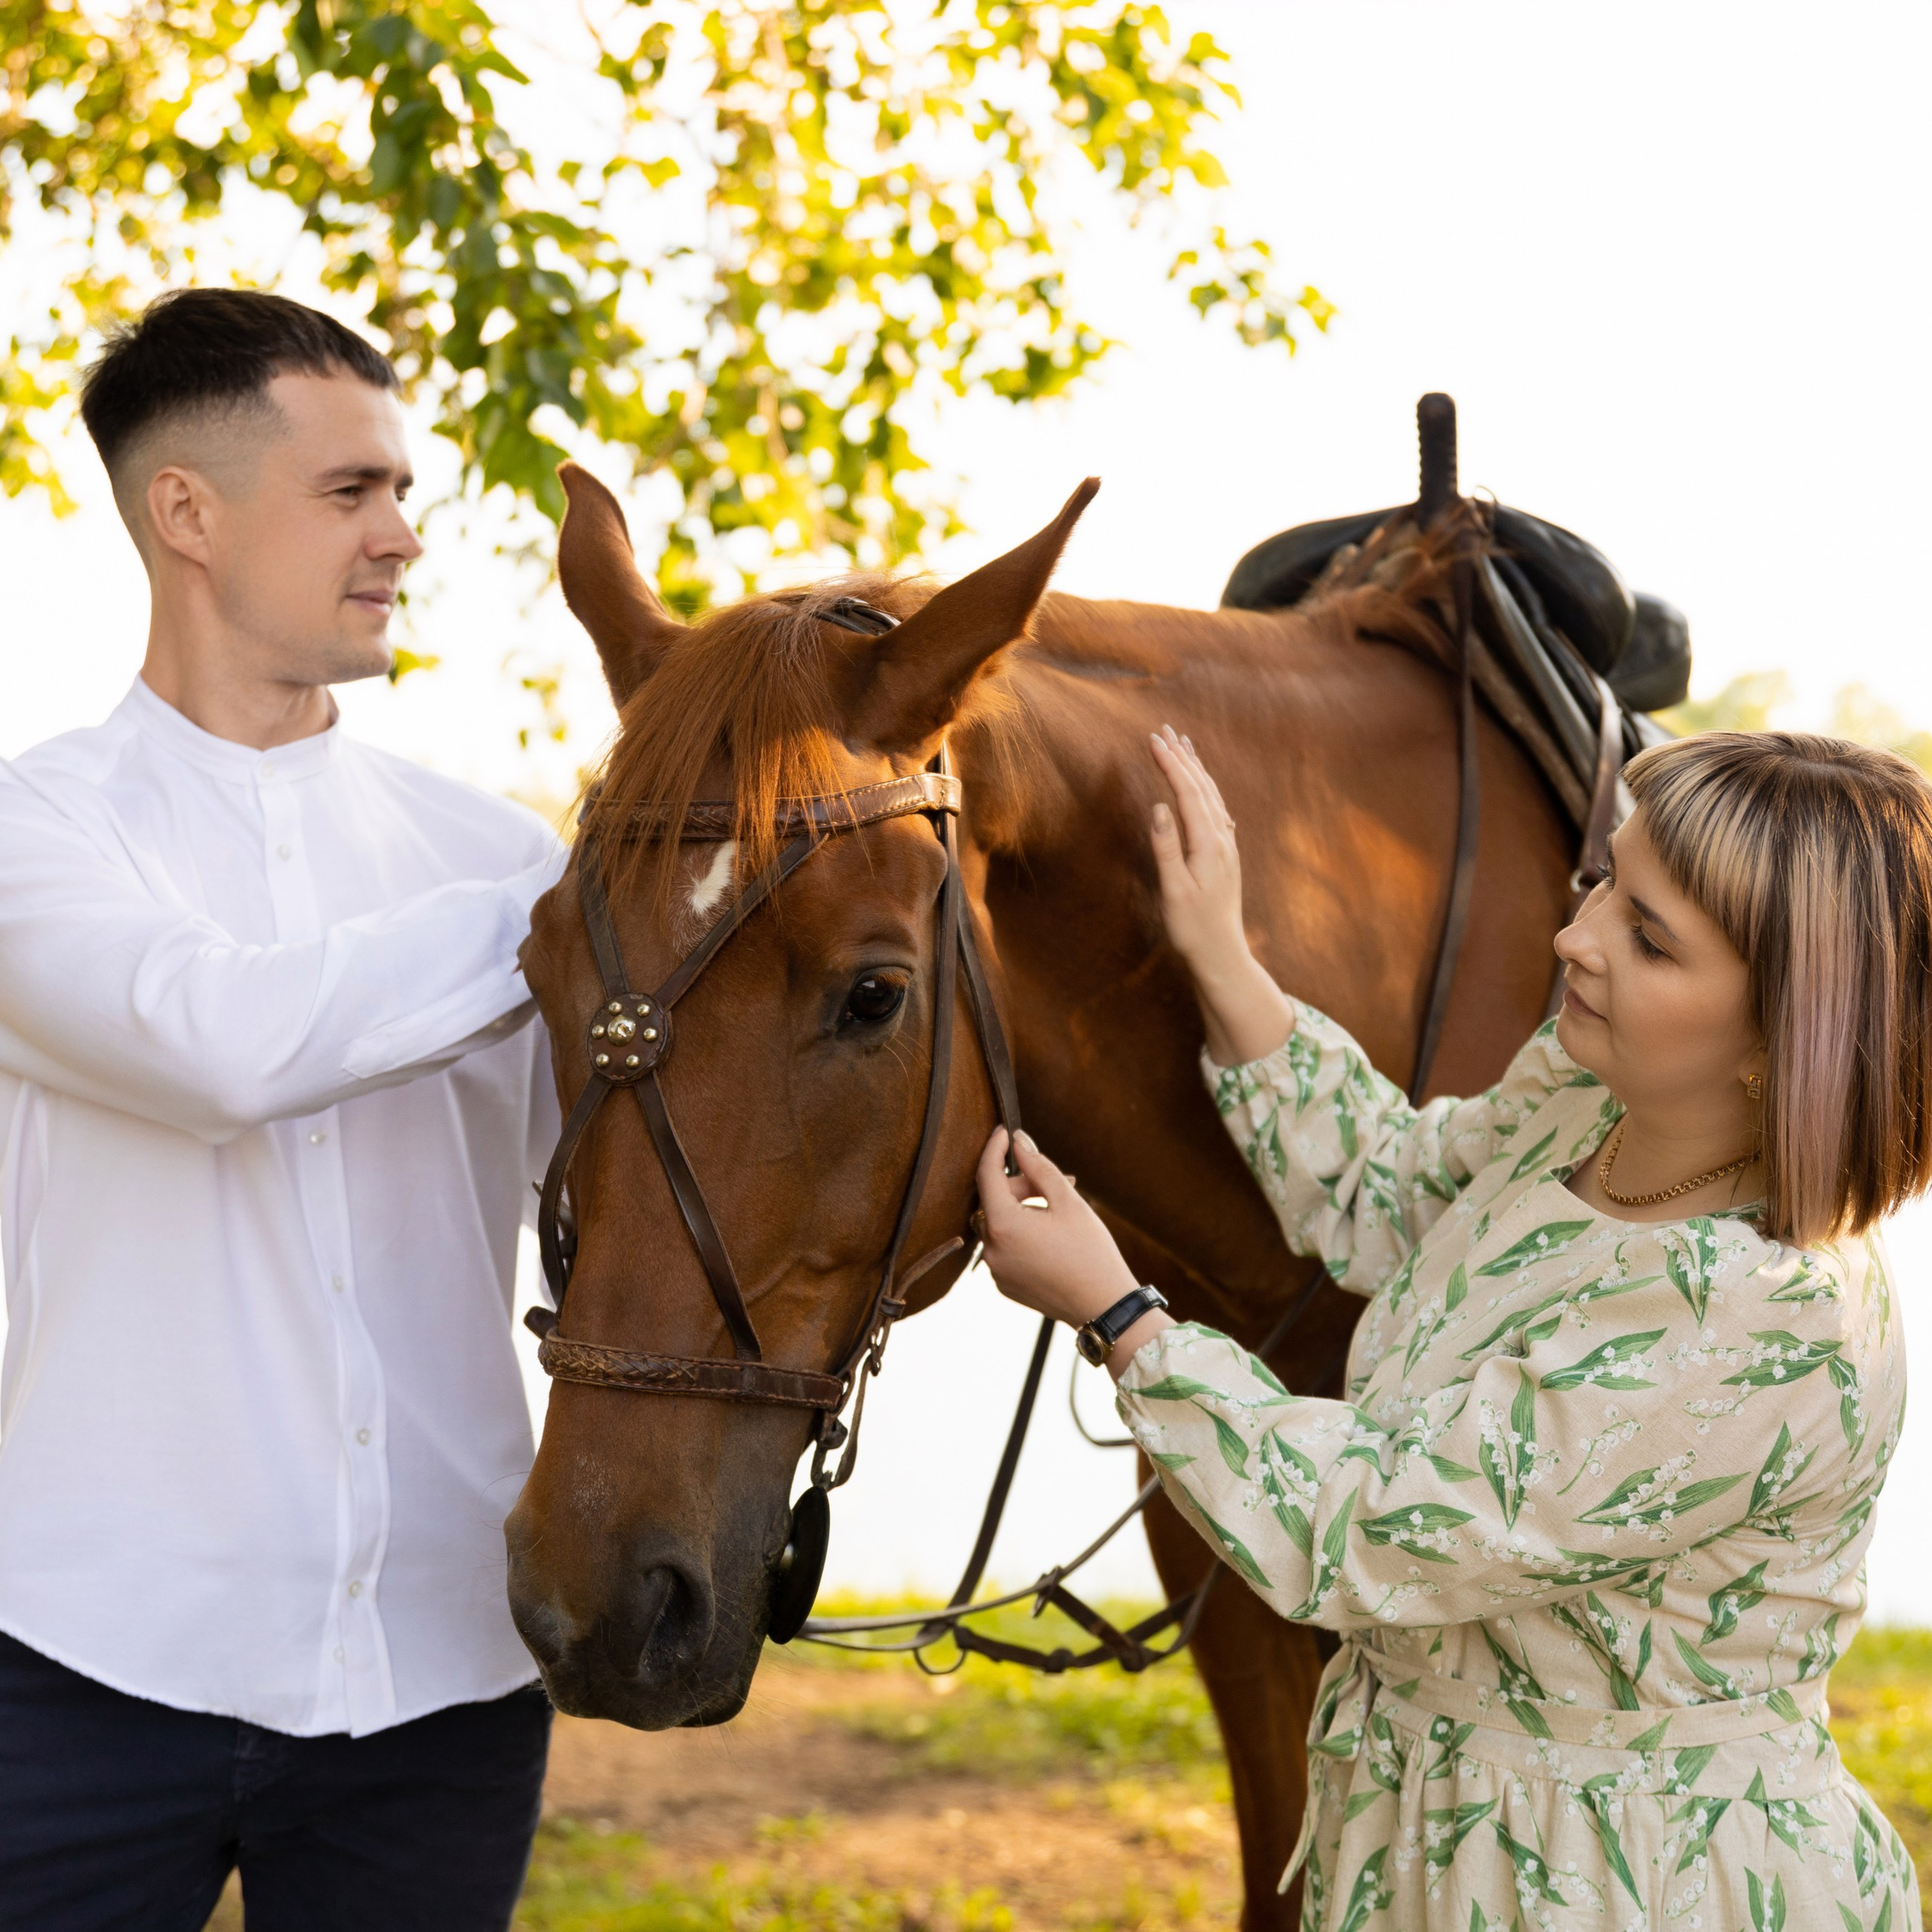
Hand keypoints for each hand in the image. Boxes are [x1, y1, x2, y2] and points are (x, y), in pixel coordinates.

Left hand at [974, 1128, 1139, 1328]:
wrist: (1104, 1306)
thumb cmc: (1090, 1251)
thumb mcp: (1067, 1201)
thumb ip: (1038, 1166)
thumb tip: (1018, 1141)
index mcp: (1003, 1227)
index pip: (986, 1175)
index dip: (994, 1148)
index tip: (1005, 1131)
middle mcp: (991, 1251)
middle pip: (994, 1201)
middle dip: (1019, 1185)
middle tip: (1056, 1182)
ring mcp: (996, 1271)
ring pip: (999, 1224)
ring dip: (1020, 1209)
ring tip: (1057, 1209)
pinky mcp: (1005, 1284)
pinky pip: (1004, 1247)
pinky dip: (1020, 1234)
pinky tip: (1051, 1236)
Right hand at [1148, 725, 1247, 986]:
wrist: (1223, 953)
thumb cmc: (1193, 927)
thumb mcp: (1175, 890)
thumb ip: (1167, 847)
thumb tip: (1159, 808)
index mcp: (1208, 844)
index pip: (1187, 793)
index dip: (1170, 764)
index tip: (1153, 739)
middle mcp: (1222, 839)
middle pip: (1202, 787)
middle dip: (1182, 756)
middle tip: (1164, 730)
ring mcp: (1227, 846)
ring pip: (1212, 795)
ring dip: (1196, 768)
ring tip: (1184, 745)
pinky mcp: (1226, 854)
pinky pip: (1216, 808)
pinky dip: (1205, 788)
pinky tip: (1203, 786)